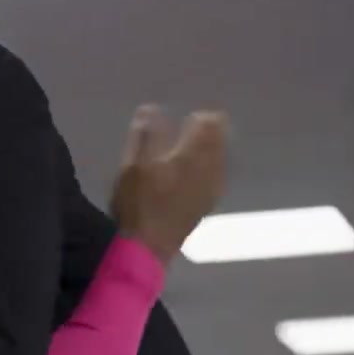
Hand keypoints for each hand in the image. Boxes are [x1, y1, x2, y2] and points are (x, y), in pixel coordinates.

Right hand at [110, 105, 227, 265]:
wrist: (148, 246)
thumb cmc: (137, 203)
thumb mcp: (132, 166)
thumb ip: (145, 136)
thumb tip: (151, 108)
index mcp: (190, 154)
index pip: (207, 125)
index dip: (203, 117)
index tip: (194, 115)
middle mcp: (208, 168)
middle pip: (219, 141)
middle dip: (212, 131)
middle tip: (202, 125)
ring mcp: (211, 188)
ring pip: (221, 159)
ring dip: (214, 149)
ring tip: (202, 145)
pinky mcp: (207, 204)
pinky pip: (218, 177)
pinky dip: (213, 168)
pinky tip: (205, 171)